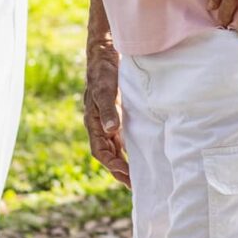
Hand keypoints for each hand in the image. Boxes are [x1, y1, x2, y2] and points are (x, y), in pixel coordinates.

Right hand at [84, 38, 129, 186]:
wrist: (105, 51)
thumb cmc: (103, 70)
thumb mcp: (104, 89)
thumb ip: (108, 109)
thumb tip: (111, 130)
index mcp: (94, 122)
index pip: (101, 152)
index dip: (113, 166)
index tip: (127, 177)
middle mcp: (101, 124)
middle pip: (109, 154)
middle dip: (120, 171)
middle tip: (136, 186)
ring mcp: (109, 120)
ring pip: (116, 148)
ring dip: (126, 162)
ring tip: (140, 177)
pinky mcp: (119, 113)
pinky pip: (124, 136)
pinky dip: (131, 148)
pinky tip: (144, 153)